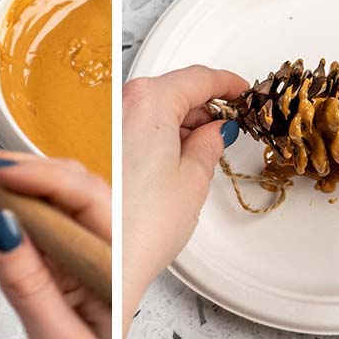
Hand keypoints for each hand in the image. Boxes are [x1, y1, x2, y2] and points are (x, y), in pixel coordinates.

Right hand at [0, 152, 110, 338]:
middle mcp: (95, 256)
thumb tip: (5, 229)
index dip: (40, 177)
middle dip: (5, 178)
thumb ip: (32, 288)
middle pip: (54, 195)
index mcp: (115, 267)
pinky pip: (10, 234)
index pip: (87, 201)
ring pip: (26, 210)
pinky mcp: (42, 272)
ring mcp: (67, 262)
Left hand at [120, 66, 247, 335]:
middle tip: (228, 121)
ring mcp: (105, 124)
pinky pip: (134, 125)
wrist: (105, 262)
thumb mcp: (193, 180)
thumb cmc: (142, 226)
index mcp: (150, 102)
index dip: (227, 83)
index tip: (241, 89)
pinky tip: (173, 156)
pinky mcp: (97, 145)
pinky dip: (157, 133)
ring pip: (152, 107)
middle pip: (173, 88)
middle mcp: (121, 104)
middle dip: (203, 104)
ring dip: (179, 120)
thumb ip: (209, 145)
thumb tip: (215, 132)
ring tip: (203, 146)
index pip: (198, 77)